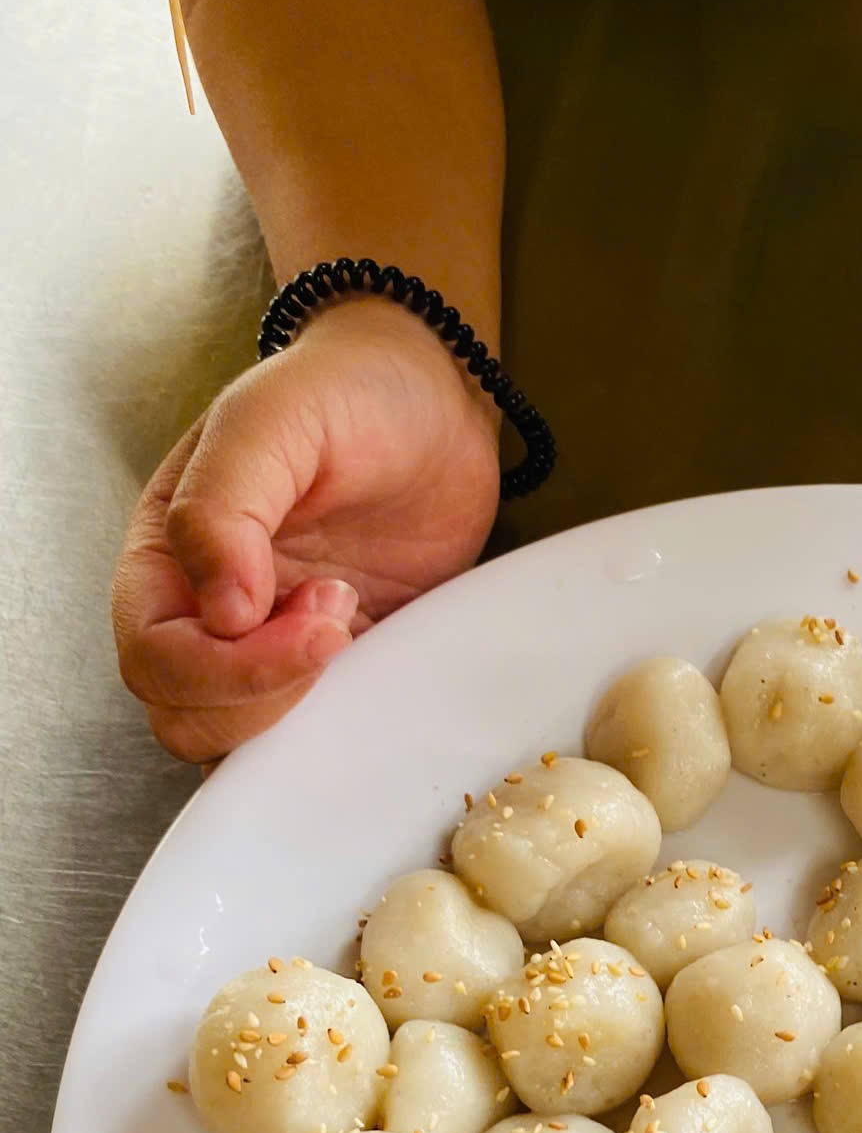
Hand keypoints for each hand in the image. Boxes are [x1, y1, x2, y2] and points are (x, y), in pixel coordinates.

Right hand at [114, 299, 503, 760]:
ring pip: (242, 739)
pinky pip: (316, 732)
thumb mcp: (273, 420)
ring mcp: (273, 645)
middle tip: (341, 616)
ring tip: (353, 622)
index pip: (155, 655)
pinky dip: (340, 726)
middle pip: (187, 713)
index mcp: (166, 555)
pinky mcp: (338, 665)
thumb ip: (225, 506)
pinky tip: (377, 662)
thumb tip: (221, 610)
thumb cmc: (344, 393)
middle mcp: (207, 610)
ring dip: (300, 713)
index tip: (317, 621)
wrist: (435, 402)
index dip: (225, 665)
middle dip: (263, 691)